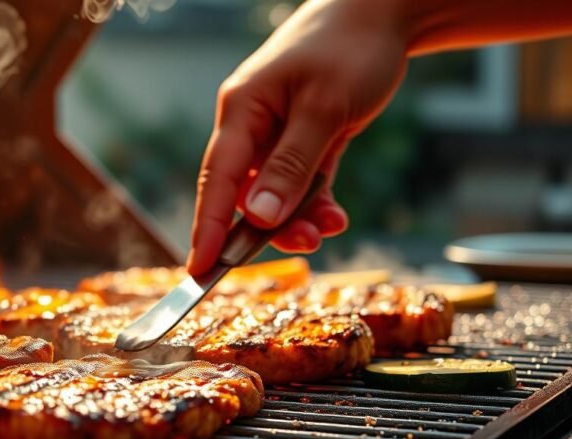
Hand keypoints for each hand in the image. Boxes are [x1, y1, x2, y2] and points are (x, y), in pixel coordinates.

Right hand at [187, 0, 408, 273]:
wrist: (383, 12)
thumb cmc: (349, 49)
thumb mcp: (323, 108)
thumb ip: (290, 165)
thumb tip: (260, 218)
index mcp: (242, 111)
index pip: (216, 180)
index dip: (207, 227)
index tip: (199, 269)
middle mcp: (252, 126)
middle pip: (244, 193)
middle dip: (269, 227)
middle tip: (304, 246)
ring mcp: (277, 134)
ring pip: (275, 194)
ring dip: (298, 218)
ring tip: (329, 228)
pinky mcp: (305, 139)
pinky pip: (300, 184)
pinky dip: (315, 203)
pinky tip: (335, 217)